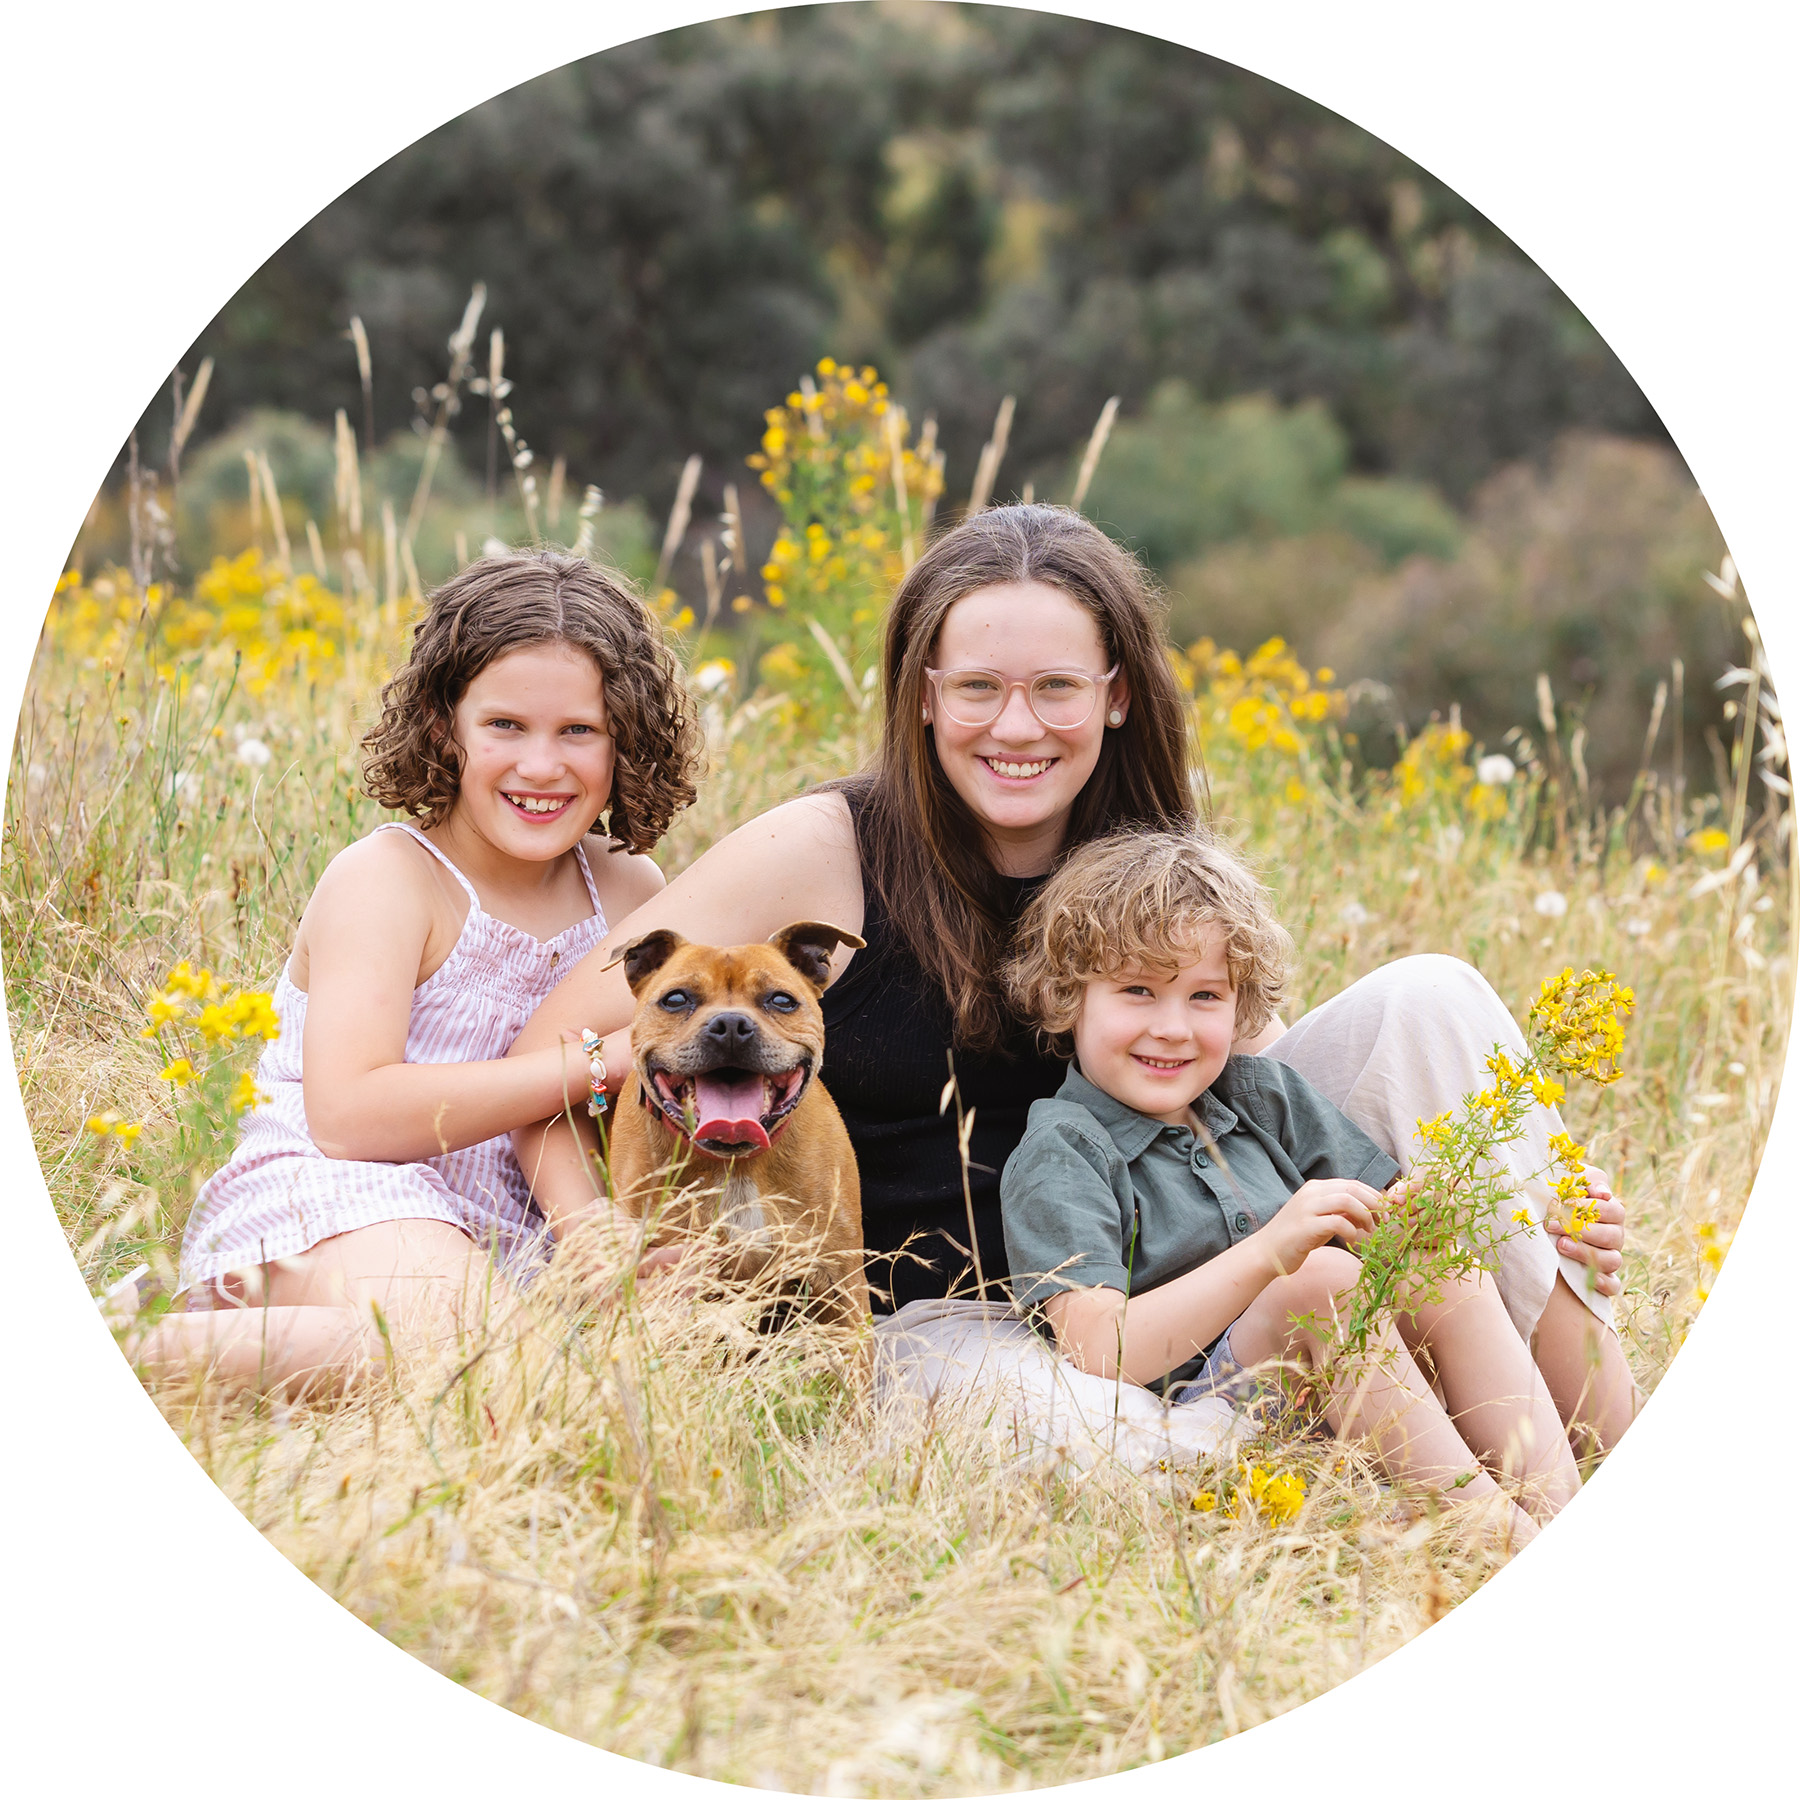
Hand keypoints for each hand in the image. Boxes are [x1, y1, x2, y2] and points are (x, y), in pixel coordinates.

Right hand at [1260, 1178, 1383, 1274]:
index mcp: (1315, 1188)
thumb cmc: (1296, 1238)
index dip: (1373, 1197)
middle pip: (1353, 1189)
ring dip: (1365, 1216)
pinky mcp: (1306, 1226)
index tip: (1384, 1214)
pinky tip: (1351, 1239)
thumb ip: (1339, 1212)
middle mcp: (1311, 1193)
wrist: (1266, 1252)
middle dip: (1374, 1204)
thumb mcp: (1320, 1219)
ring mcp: (1307, 1208)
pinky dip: (1351, 1230)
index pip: (1353, 1184)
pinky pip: (1338, 1222)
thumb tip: (1367, 1213)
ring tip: (1369, 1231)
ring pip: (1347, 1200)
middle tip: (1383, 1222)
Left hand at [1551, 1167, 1624, 1297]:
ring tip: (1560, 1246)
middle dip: (1581, 1230)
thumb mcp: (1571, 1181)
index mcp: (1612, 1212)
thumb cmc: (1559, 1196)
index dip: (1587, 1207)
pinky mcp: (1603, 1278)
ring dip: (1586, 1253)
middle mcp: (1614, 1236)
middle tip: (1552, 1225)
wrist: (1543, 1221)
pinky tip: (1585, 1276)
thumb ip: (1590, 1180)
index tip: (1559, 1204)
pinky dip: (1602, 1283)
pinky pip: (1613, 1285)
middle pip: (1612, 1236)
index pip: (1611, 1210)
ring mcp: (1610, 1257)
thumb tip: (1604, 1193)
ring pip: (1612, 1260)